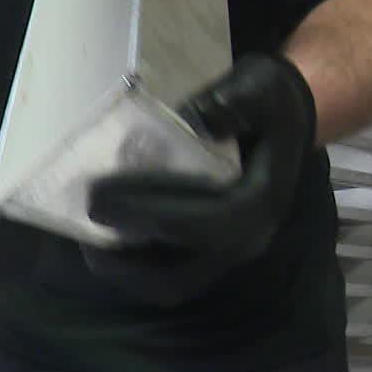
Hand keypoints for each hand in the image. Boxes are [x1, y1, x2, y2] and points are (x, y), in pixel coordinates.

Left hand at [87, 53, 315, 268]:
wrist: (287, 122)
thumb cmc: (269, 103)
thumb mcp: (260, 86)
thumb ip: (236, 99)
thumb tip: (198, 119)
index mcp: (260, 202)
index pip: (200, 225)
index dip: (146, 216)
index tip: (99, 199)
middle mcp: (247, 240)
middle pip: (178, 275)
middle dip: (124, 258)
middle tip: (84, 222)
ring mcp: (230, 254)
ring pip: (170, 285)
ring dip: (124, 271)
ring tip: (85, 237)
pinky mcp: (213, 255)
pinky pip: (169, 277)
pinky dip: (134, 267)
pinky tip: (104, 239)